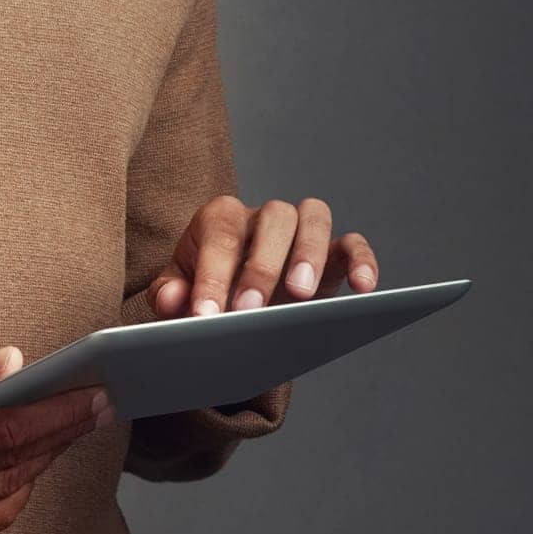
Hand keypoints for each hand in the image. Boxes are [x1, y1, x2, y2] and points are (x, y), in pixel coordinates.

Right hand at [0, 346, 111, 533]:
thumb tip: (13, 362)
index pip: (2, 428)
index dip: (55, 411)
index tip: (92, 392)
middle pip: (12, 460)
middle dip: (63, 431)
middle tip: (102, 404)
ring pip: (5, 492)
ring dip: (46, 459)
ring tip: (73, 427)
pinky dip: (16, 492)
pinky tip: (32, 464)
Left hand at [147, 194, 378, 315]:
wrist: (233, 303)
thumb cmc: (206, 292)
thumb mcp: (180, 296)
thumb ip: (169, 296)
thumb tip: (175, 300)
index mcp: (220, 219)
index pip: (219, 235)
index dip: (212, 274)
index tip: (206, 316)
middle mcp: (262, 216)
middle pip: (270, 220)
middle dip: (260, 267)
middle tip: (250, 313)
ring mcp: (300, 231)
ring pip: (312, 217)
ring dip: (309, 253)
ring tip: (300, 296)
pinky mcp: (332, 253)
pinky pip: (352, 243)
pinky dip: (361, 259)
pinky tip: (363, 288)